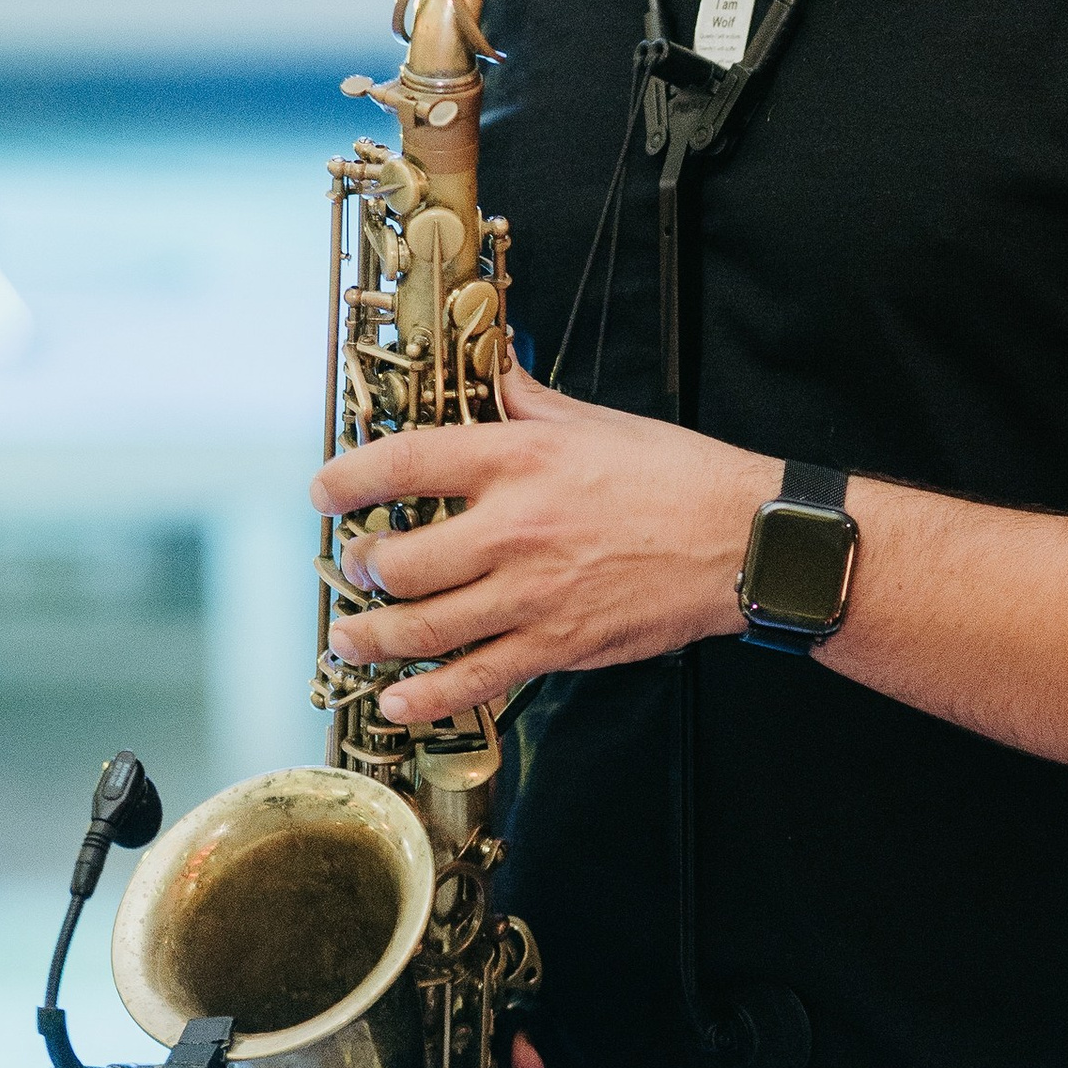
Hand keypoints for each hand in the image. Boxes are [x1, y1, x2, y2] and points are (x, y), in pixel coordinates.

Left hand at [312, 363, 777, 731]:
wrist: (743, 542)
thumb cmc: (678, 477)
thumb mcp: (597, 421)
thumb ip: (531, 399)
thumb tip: (495, 366)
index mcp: (521, 459)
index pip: (407, 463)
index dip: (348, 478)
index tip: (325, 490)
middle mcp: (516, 529)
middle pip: (399, 559)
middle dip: (361, 568)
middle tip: (354, 567)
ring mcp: (533, 595)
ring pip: (423, 627)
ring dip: (372, 637)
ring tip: (351, 636)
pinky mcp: (557, 645)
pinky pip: (475, 679)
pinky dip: (426, 697)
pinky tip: (398, 701)